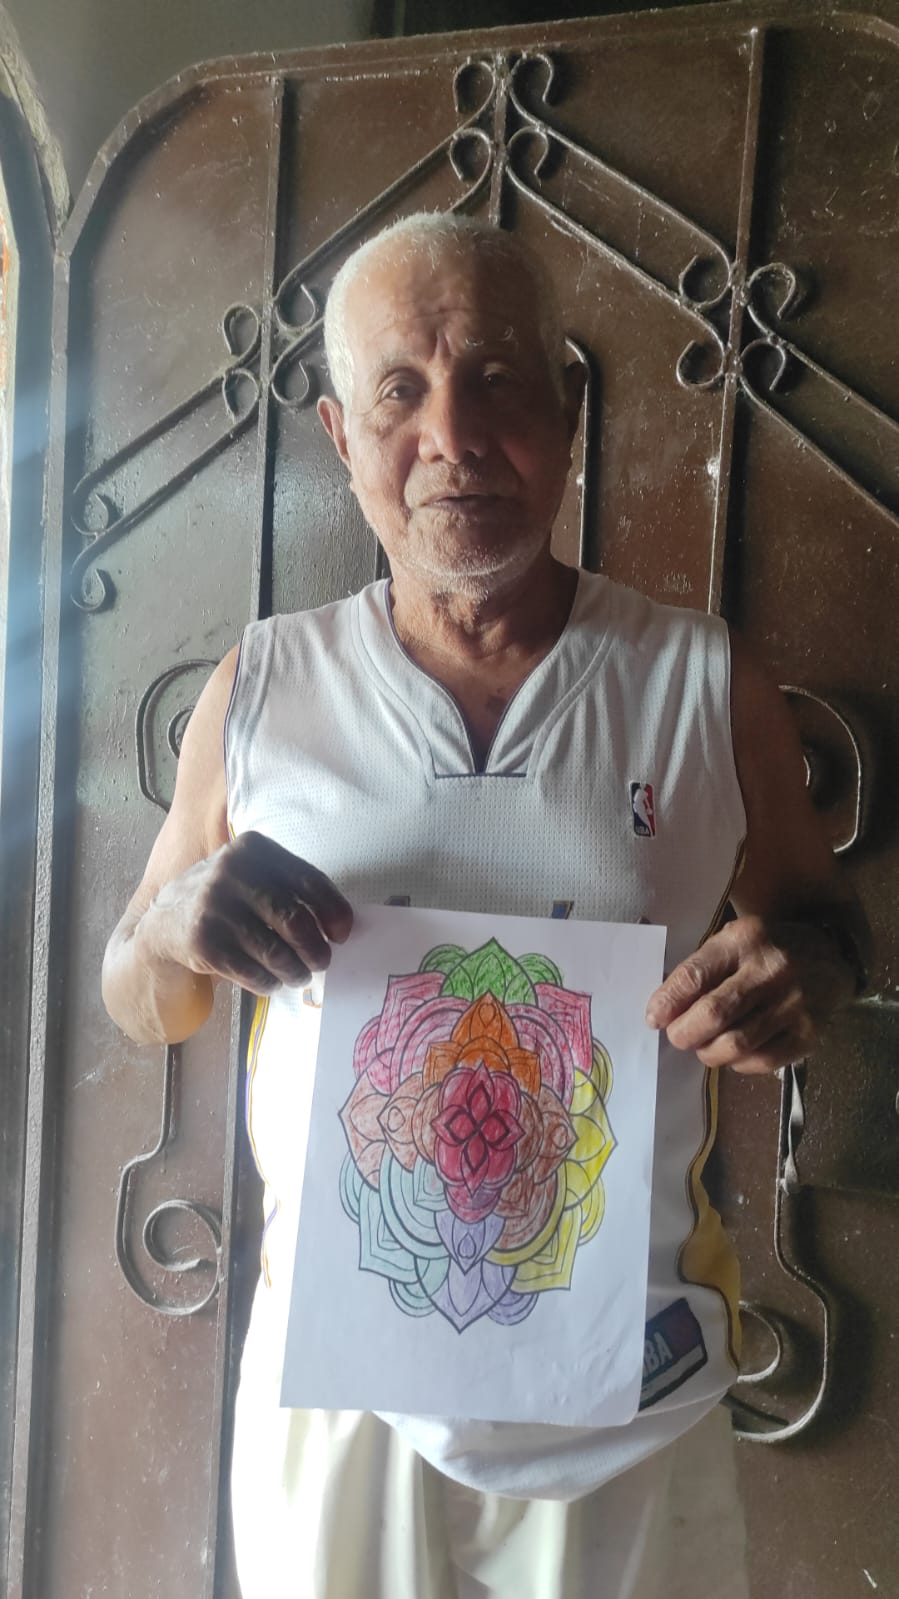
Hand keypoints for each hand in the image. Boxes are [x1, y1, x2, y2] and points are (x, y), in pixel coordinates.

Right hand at [141, 830, 352, 996]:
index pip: (310, 881)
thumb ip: (291, 889)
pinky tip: (270, 981)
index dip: (334, 912)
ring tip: (297, 975)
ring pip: (277, 952)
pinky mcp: (204, 942)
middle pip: (296, 921)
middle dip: (316, 949)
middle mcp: (232, 872)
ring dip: (295, 971)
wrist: (164, 922)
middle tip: (320, 962)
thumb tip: (340, 926)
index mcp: (253, 848)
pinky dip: (270, 983)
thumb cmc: (225, 900)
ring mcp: (215, 907)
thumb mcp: (252, 876)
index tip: (341, 934)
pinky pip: (254, 973)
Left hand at [644, 915, 856, 1074]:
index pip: (695, 976)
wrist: (829, 954)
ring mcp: (795, 1003)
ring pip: (736, 1044)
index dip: (668, 1003)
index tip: (654, 1018)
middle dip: (684, 1033)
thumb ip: (699, 971)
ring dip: (709, 1052)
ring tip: (704, 1045)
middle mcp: (772, 969)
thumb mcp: (732, 942)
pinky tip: (734, 1053)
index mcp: (744, 940)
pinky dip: (738, 1063)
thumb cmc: (766, 949)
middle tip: (678, 1036)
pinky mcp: (809, 1033)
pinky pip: (762, 1061)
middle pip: (714, 1014)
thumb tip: (663, 1012)